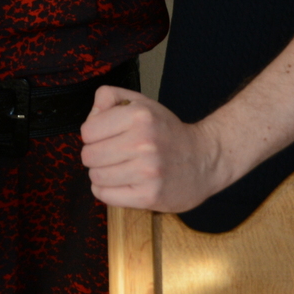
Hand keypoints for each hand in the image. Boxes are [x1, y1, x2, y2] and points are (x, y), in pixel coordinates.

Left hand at [80, 86, 231, 212]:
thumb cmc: (167, 131)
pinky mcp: (149, 196)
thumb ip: (110, 98)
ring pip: (96, 177)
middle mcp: (143, 142)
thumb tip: (90, 116)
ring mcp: (147, 171)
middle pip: (89, 155)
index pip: (87, 131)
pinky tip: (120, 182)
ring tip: (118, 169)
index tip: (105, 137)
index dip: (92, 135)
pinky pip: (106, 196)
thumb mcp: (142, 103)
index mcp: (139, 115)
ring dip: (101, 174)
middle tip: (111, 154)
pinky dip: (107, 190)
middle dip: (95, 155)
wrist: (205, 159)